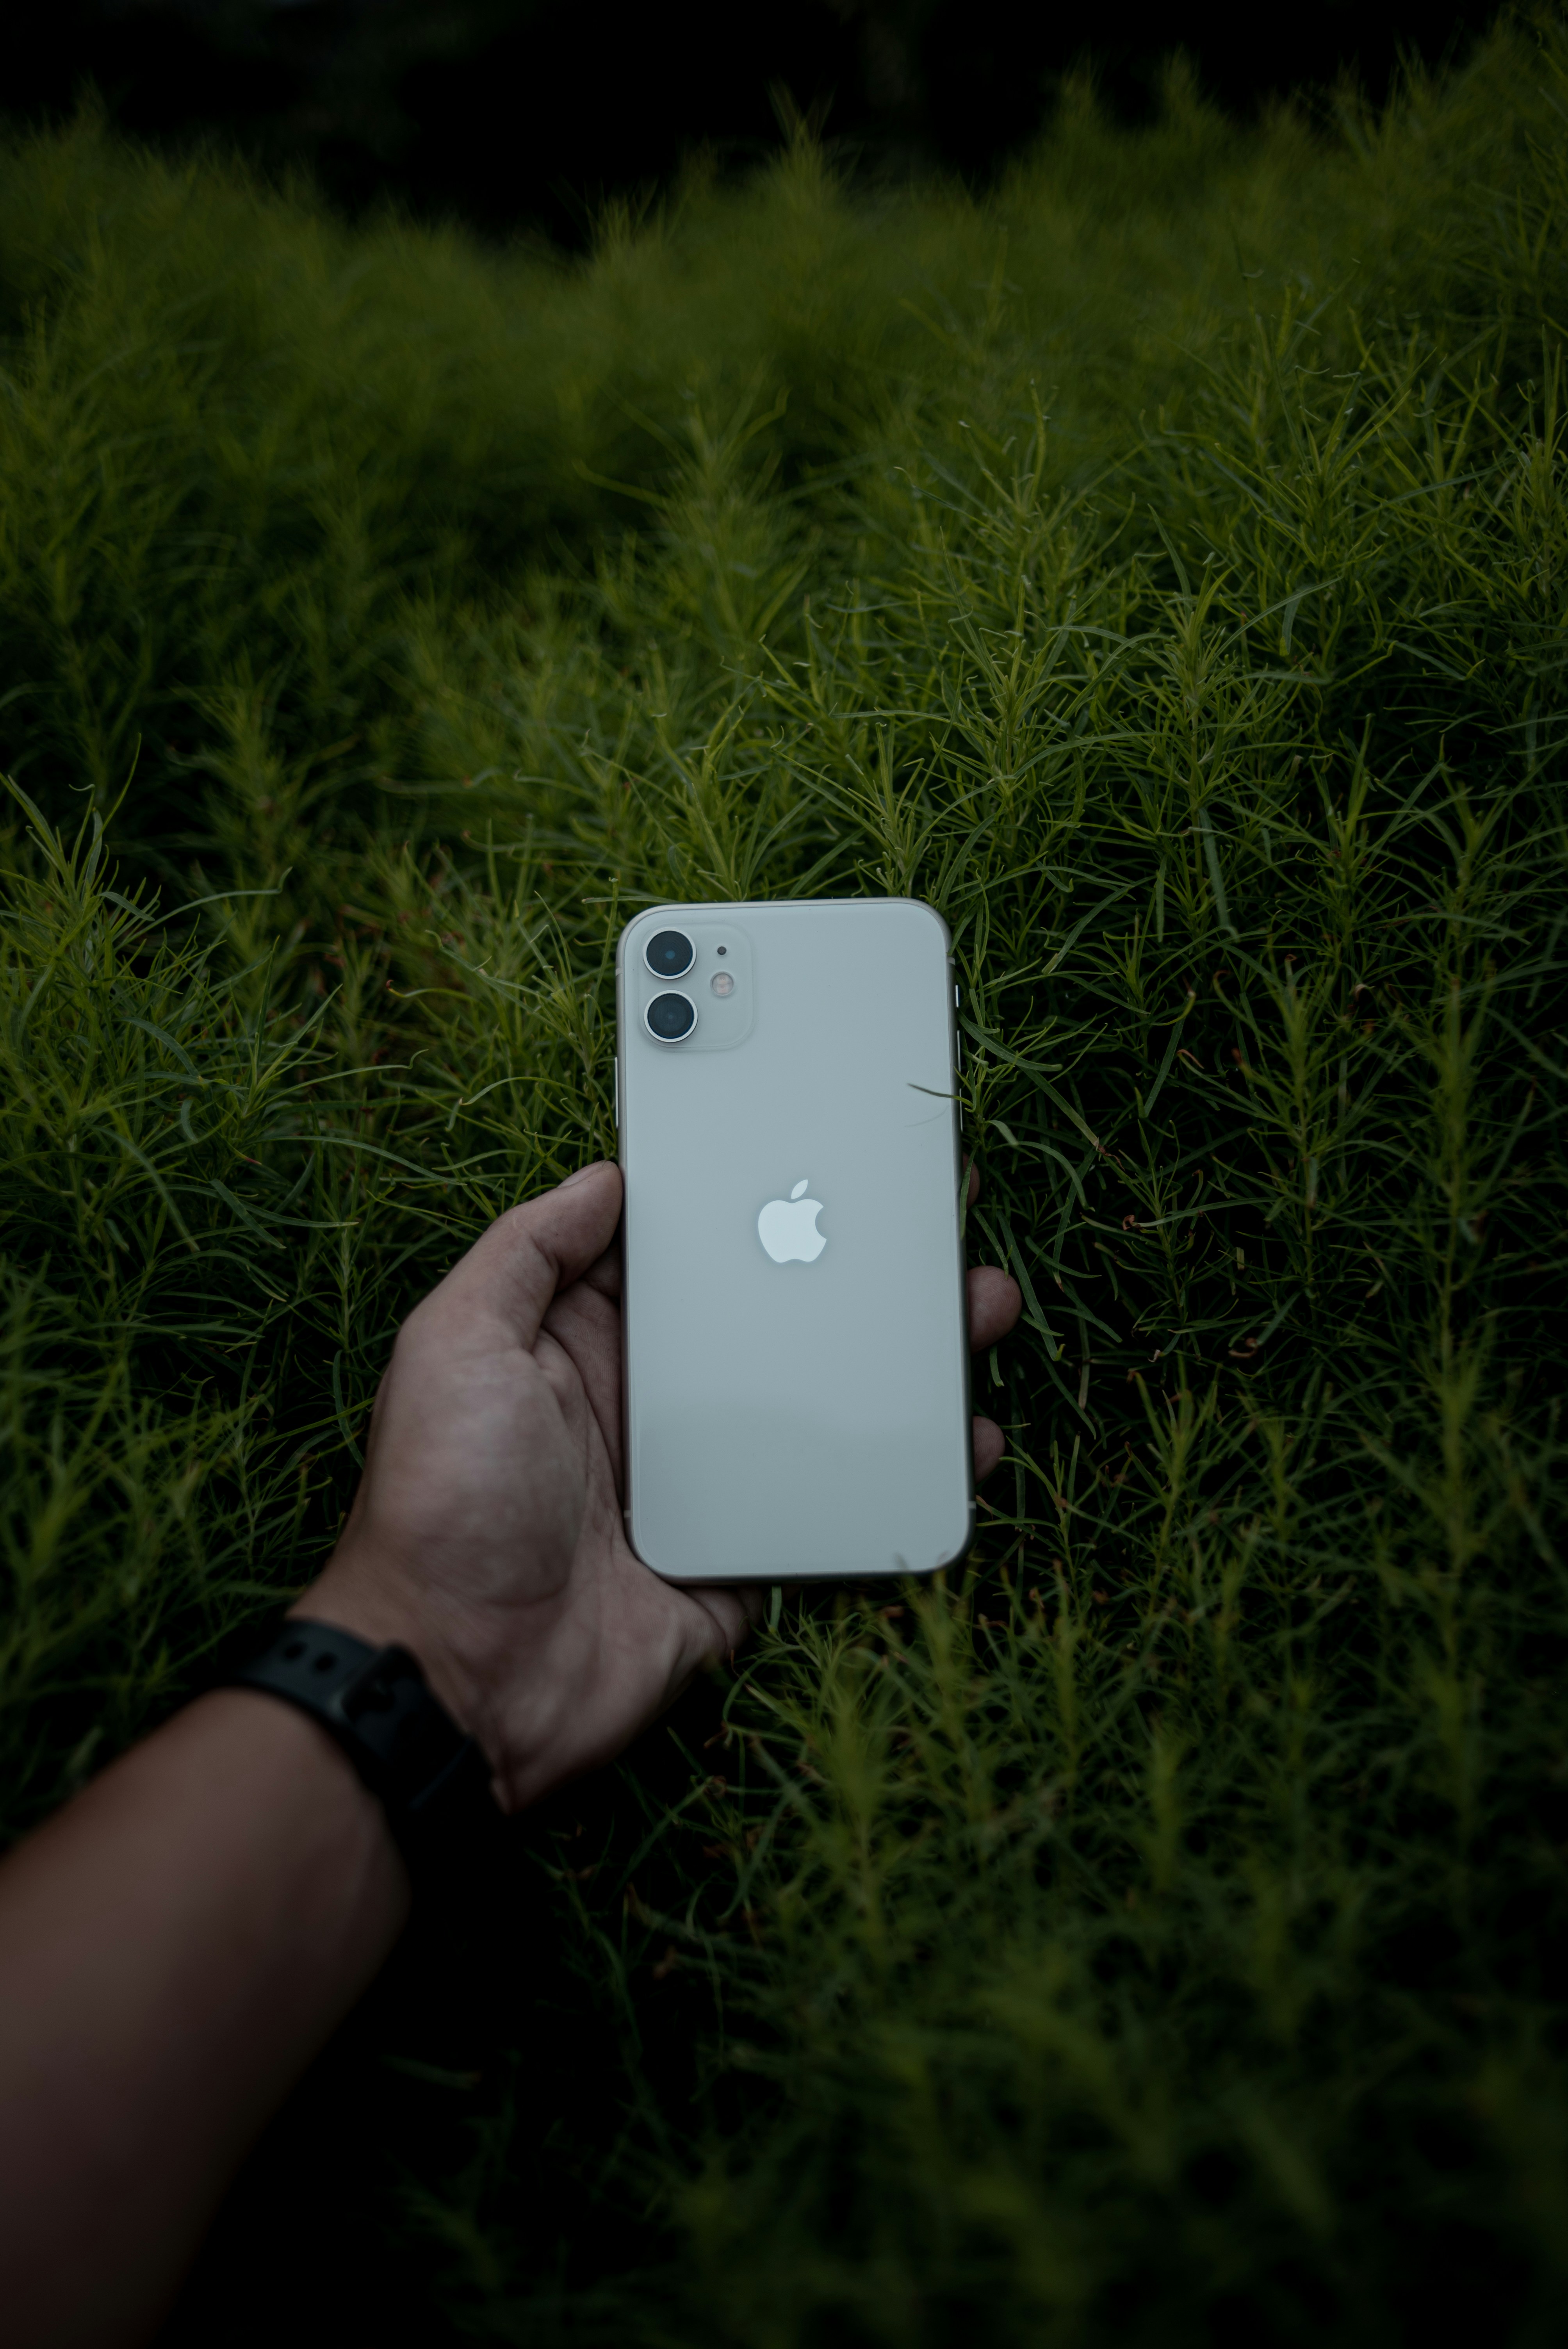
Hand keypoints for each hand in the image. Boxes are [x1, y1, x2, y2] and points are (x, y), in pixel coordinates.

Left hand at [302, 1161, 1021, 1811]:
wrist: (463, 1680)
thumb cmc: (443, 1505)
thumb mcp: (455, 1346)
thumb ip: (525, 1254)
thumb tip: (603, 1175)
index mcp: (588, 1346)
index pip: (685, 1256)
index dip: (750, 1203)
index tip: (824, 1152)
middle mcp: (655, 1405)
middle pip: (774, 1318)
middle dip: (855, 1268)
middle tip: (936, 1221)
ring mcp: (709, 1482)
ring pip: (825, 1403)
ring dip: (899, 1359)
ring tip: (975, 1310)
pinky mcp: (746, 1553)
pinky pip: (841, 1506)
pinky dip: (905, 1476)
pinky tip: (964, 1441)